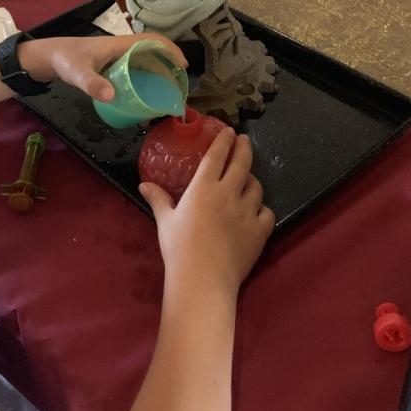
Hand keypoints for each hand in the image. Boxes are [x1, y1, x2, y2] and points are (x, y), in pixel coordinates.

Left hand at [18, 34, 186, 101]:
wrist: (49, 57)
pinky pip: (136, 71)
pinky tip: (145, 98)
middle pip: (154, 53)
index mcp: (121, 45)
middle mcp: (123, 49)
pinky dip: (146, 81)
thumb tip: (113, 96)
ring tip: (167, 95)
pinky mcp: (113, 67)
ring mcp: (119, 58)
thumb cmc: (65, 60)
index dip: (171, 50)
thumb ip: (92, 84)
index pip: (153, 40)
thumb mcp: (78, 73)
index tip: (183, 66)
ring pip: (146, 63)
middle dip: (170, 66)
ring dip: (159, 75)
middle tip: (179, 87)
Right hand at [140, 129, 274, 298]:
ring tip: (248, 180)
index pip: (217, 156)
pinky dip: (262, 209)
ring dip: (252, 180)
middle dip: (244, 148)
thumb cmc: (179, 249)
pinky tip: (257, 212)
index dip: (224, 141)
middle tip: (243, 140)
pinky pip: (267, 213)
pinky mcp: (260, 231)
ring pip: (257, 188)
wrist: (203, 280)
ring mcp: (247, 212)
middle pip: (242, 163)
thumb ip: (158, 199)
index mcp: (204, 188)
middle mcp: (228, 194)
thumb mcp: (165, 222)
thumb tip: (144, 185)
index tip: (229, 131)